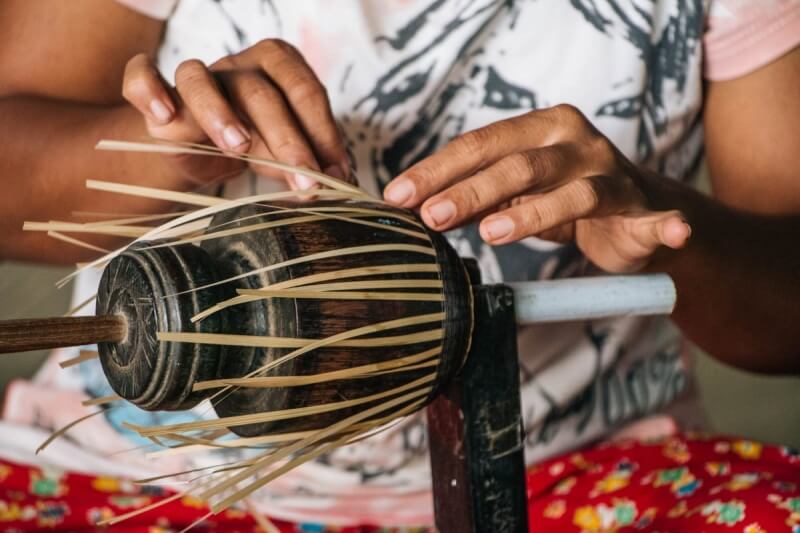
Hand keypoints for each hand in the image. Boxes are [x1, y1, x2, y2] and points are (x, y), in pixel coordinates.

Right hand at [122, 39, 350, 189]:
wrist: (198, 150)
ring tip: (238, 146)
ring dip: (219, 111)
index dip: (323, 133)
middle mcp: (237, 65)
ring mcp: (195, 76)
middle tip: (307, 180)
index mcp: (279, 67)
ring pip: (199, 78)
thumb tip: (341, 181)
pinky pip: (141, 75)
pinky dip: (148, 89)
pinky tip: (164, 115)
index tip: (336, 175)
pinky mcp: (155, 92)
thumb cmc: (253, 144)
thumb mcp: (285, 153)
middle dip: (288, 138)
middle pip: (259, 91)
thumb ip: (309, 160)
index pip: (305, 91)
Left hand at [383, 104, 690, 272]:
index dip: (437, 170)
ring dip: (532, 213)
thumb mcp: (513, 192)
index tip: (399, 196)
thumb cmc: (560, 196)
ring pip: (572, 191)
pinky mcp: (643, 208)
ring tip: (492, 234)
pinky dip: (665, 226)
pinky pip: (657, 217)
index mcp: (540, 128)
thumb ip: (476, 197)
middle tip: (432, 217)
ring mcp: (611, 173)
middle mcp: (575, 141)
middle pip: (517, 164)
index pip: (480, 144)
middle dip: (469, 191)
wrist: (631, 208)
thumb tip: (420, 209)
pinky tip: (669, 233)